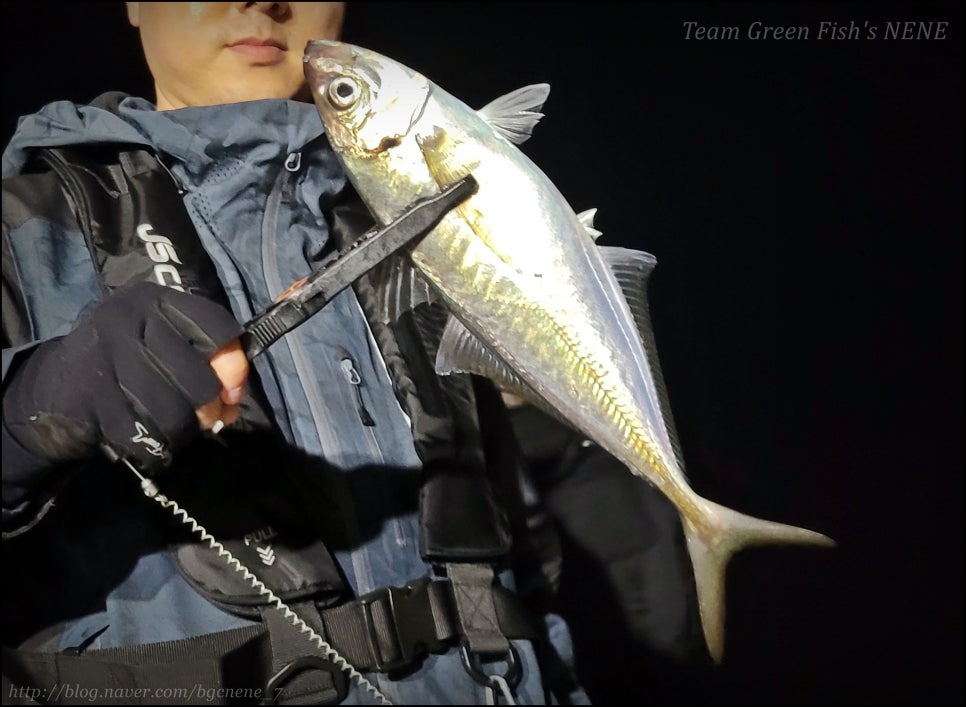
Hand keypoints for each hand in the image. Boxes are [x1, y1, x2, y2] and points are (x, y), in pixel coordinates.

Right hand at [3, 282, 247, 472]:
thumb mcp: (163, 344)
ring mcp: (105, 355)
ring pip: (173, 410)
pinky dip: (154, 446)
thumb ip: (205, 359)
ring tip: (176, 431)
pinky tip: (148, 439)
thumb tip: (235, 396)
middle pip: (199, 378)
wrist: (56, 386)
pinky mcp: (88, 395)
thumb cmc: (125, 364)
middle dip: (209, 408)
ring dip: (183, 431)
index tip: (232, 391)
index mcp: (156, 299)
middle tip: (206, 419)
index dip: (234, 366)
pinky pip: (142, 434)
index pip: (216, 327)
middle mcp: (129, 319)